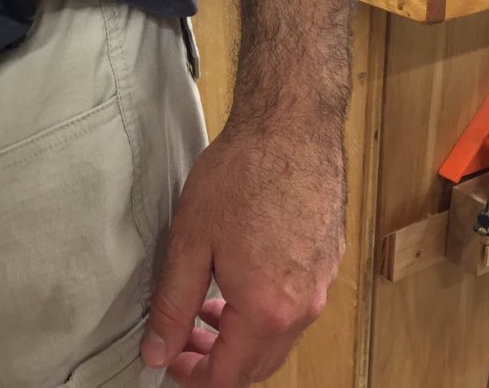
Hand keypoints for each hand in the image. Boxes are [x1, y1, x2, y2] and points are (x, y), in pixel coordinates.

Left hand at [140, 123, 344, 385]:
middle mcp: (304, 305)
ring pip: (281, 332)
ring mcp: (323, 280)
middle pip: (260, 362)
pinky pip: (298, 300)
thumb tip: (158, 351)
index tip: (172, 361)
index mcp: (267, 310)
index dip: (195, 377)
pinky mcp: (330, 255)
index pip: (230, 375)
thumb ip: (173, 305)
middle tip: (185, 340)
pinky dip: (267, 305)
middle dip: (218, 360)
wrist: (291, 126)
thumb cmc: (242, 175)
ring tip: (209, 306)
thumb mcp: (191, 242)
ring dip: (242, 332)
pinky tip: (242, 275)